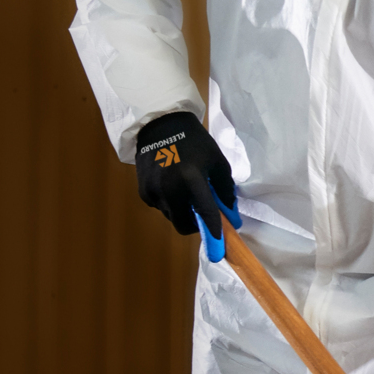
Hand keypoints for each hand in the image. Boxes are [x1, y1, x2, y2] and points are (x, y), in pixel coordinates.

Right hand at [135, 111, 239, 260]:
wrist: (159, 125)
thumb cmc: (194, 142)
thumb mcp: (216, 160)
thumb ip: (224, 187)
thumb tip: (229, 212)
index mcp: (191, 177)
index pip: (204, 212)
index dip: (214, 231)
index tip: (219, 248)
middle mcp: (169, 188)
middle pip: (184, 225)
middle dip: (196, 225)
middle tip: (203, 215)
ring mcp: (153, 192)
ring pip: (172, 217)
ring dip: (183, 211)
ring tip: (187, 190)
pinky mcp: (143, 193)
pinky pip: (161, 207)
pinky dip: (170, 203)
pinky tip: (172, 184)